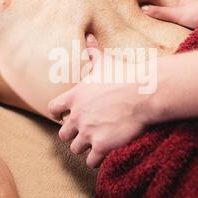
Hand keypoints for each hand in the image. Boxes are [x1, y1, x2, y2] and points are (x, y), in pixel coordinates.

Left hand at [48, 34, 150, 167]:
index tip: (64, 116)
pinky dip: (96, 160)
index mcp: (75, 97)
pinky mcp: (102, 145)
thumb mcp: (105, 62)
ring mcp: (88, 132)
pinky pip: (91, 161)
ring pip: (76, 149)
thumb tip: (89, 36)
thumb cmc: (125, 75)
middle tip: (83, 133)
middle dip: (72, 134)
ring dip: (84, 148)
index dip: (58, 114)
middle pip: (63, 134)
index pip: (53, 109)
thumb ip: (93, 52)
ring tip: (93, 146)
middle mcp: (78, 116)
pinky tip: (103, 156)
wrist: (144, 93)